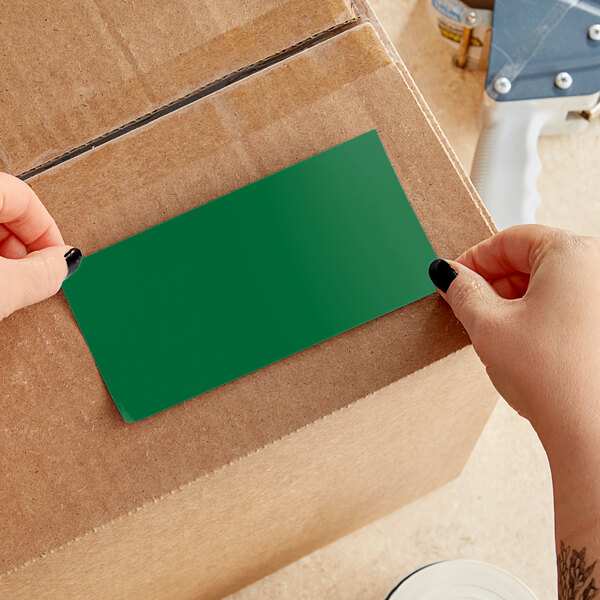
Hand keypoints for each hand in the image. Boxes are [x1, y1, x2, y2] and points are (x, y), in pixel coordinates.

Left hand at [0, 173, 80, 321]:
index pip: (24, 197)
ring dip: (1, 255)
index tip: (59, 259)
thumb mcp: (0, 288)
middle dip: (24, 246)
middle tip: (33, 275)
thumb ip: (41, 273)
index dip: (49, 232)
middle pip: (3, 210)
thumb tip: (65, 263)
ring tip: (6, 285)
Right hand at [428, 224, 599, 447]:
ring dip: (514, 300)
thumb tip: (448, 274)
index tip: (454, 278)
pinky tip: (521, 341)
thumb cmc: (554, 378)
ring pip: (549, 283)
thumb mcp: (488, 326)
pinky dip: (538, 314)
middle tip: (467, 306)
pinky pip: (566, 303)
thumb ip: (462, 291)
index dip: (474, 258)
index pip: (510, 239)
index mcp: (573, 254)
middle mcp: (599, 268)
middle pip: (531, 259)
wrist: (591, 431)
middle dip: (494, 282)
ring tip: (493, 330)